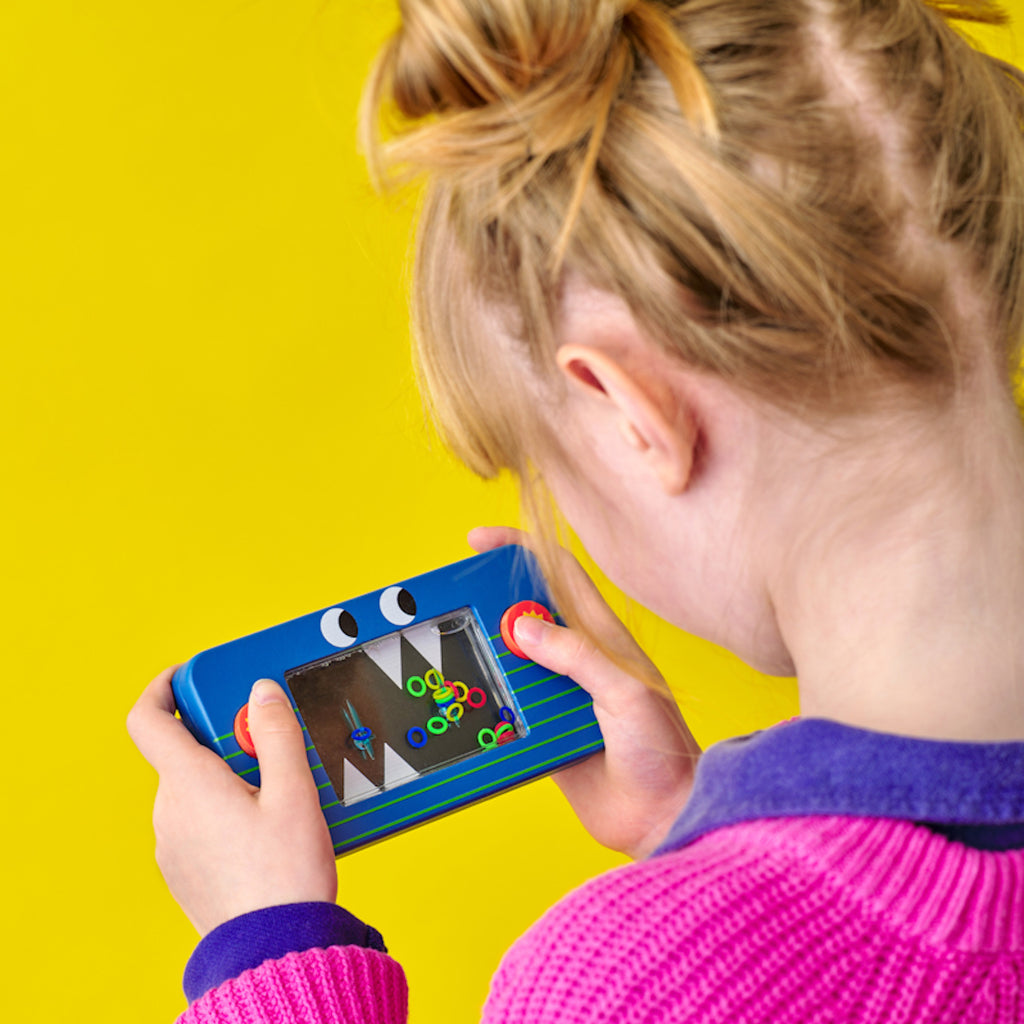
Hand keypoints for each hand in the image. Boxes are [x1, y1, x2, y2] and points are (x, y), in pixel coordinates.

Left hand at [127, 668, 336, 935]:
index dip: (164, 687)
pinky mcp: (185, 869)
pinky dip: (228, 807)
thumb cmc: (284, 875)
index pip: (147, 719)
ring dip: (232, 774)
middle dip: (228, 737)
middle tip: (272, 746)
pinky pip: (200, 820)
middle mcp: (170, 811)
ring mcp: (172, 844)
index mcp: (189, 784)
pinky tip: (270, 826)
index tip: (192, 677)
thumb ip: (277, 734)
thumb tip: (259, 691)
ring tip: (284, 792)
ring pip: (195, 787)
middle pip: (186, 750)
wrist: (274, 949)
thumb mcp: (294, 792)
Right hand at [469, 527, 699, 859]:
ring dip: (483, 656)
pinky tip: (465, 701)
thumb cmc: (662, 751)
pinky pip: (505, 707)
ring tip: (452, 654)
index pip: (559, 574)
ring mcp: (558, 696)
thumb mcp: (625, 694)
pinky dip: (485, 701)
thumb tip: (520, 626)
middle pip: (523, 615)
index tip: (479, 542)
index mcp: (602, 638)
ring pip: (509, 661)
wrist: (664, 819)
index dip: (520, 551)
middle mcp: (577, 661)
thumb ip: (576, 657)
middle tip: (452, 605)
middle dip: (488, 603)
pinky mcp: (541, 732)